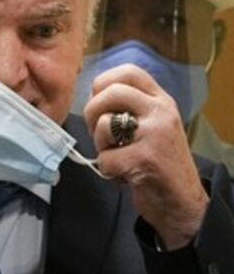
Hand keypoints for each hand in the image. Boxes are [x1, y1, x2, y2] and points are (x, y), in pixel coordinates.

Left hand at [83, 63, 208, 249]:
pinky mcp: (145, 159)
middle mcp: (160, 112)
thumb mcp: (152, 125)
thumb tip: (92, 96)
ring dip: (100, 145)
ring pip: (104, 124)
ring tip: (116, 156)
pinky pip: (105, 158)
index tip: (96, 98)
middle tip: (95, 130)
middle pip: (110, 93)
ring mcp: (154, 134)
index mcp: (160, 101)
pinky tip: (122, 175)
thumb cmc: (157, 162)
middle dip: (92, 111)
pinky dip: (107, 171)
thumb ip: (130, 108)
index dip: (103, 82)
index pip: (129, 72)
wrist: (181, 202)